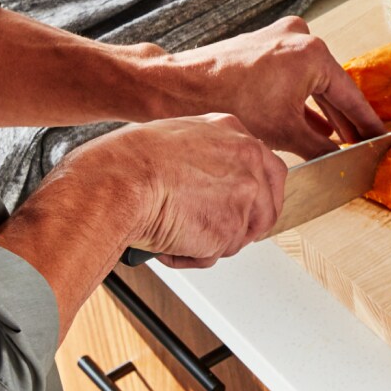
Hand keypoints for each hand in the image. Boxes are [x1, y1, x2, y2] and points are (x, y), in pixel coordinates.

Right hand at [50, 114, 285, 267]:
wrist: (119, 181)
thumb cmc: (129, 160)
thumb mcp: (176, 137)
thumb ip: (206, 155)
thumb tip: (208, 178)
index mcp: (235, 133)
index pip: (271, 171)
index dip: (259, 197)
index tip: (248, 209)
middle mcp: (248, 162)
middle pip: (266, 209)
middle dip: (243, 228)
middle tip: (212, 233)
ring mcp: (243, 197)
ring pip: (238, 236)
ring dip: (210, 243)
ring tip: (174, 232)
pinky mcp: (229, 230)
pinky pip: (213, 256)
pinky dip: (189, 256)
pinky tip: (166, 242)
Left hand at [130, 17, 384, 157]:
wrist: (182, 88)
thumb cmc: (230, 102)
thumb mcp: (285, 133)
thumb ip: (322, 149)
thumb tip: (342, 164)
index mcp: (313, 53)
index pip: (351, 96)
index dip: (367, 123)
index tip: (382, 139)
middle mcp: (300, 38)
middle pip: (334, 87)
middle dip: (346, 120)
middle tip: (363, 144)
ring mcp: (281, 39)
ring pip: (314, 83)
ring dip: (325, 112)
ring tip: (341, 139)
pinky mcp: (264, 46)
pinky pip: (295, 77)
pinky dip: (304, 101)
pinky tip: (314, 125)